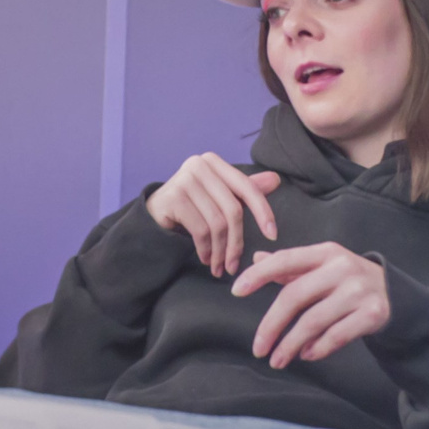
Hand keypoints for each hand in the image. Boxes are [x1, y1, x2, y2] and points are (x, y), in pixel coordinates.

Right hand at [144, 153, 281, 275]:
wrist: (152, 216)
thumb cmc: (191, 207)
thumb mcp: (219, 197)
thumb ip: (244, 190)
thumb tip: (276, 179)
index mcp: (213, 162)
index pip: (246, 187)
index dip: (263, 212)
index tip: (272, 236)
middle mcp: (198, 165)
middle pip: (232, 209)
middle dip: (237, 242)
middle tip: (234, 265)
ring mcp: (184, 180)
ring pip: (217, 223)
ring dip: (221, 251)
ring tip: (219, 266)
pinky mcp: (173, 198)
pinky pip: (200, 230)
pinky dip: (206, 249)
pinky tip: (206, 259)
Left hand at [233, 244, 391, 368]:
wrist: (398, 295)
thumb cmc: (349, 281)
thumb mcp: (323, 266)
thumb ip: (290, 266)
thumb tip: (256, 258)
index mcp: (325, 253)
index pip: (284, 260)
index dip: (258, 275)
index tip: (236, 291)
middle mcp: (342, 268)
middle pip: (294, 297)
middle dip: (271, 326)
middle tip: (257, 349)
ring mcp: (359, 291)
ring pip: (313, 321)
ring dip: (291, 344)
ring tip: (278, 359)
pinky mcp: (374, 314)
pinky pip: (336, 335)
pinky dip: (317, 348)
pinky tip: (305, 355)